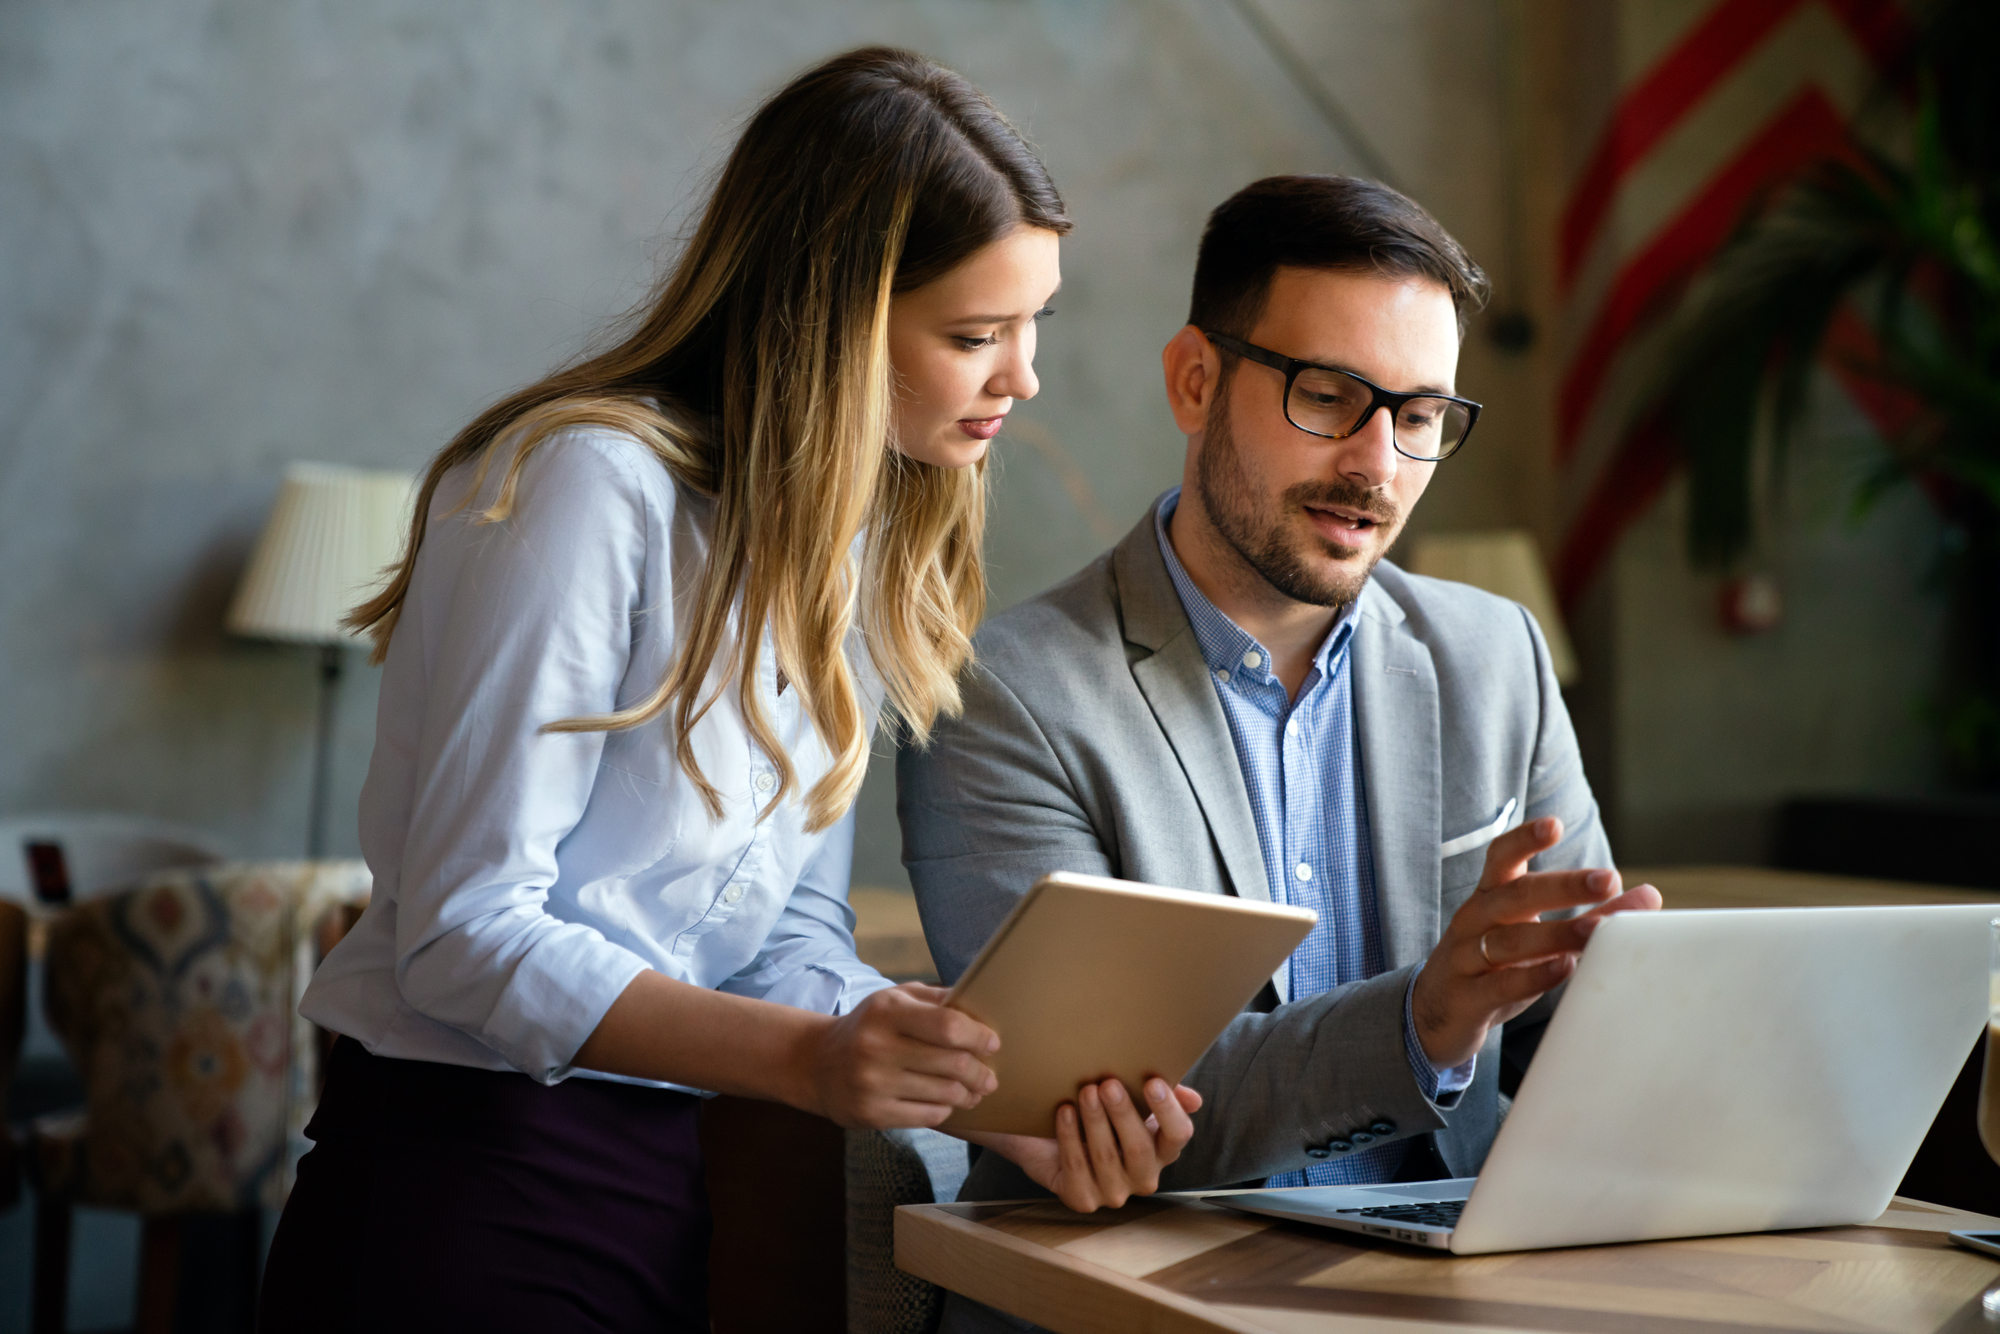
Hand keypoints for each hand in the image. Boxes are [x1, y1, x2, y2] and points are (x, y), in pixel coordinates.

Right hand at [801, 983, 999, 1129]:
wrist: (817, 1063)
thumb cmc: (870, 1027)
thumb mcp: (895, 999)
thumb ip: (935, 999)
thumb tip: (980, 1005)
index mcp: (887, 1011)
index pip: (947, 1025)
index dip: (978, 1036)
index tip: (992, 1043)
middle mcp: (877, 1046)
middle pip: (952, 1063)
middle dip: (981, 1072)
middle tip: (990, 1077)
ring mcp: (872, 1083)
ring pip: (944, 1093)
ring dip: (968, 1094)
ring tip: (975, 1092)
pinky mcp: (871, 1113)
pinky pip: (928, 1115)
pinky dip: (945, 1109)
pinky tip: (947, 1103)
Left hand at [966, 1077, 1202, 1212]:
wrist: (1049, 1138)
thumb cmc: (1098, 1114)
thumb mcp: (1131, 1100)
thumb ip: (1163, 1094)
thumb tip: (1194, 1100)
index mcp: (1161, 1151)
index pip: (1178, 1136)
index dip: (1168, 1111)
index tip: (1152, 1082)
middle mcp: (1142, 1177)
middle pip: (1140, 1148)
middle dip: (1123, 1114)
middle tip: (1108, 1084)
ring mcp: (1113, 1193)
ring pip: (1106, 1157)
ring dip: (1094, 1120)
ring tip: (1085, 1091)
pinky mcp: (1082, 1199)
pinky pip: (1076, 1166)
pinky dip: (1070, 1136)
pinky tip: (1065, 1111)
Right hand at [1412, 817, 1660, 1068]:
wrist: (1433, 1014)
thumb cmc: (1494, 966)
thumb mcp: (1536, 936)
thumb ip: (1591, 915)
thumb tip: (1648, 896)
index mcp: (1490, 897)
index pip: (1501, 857)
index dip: (1524, 840)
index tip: (1554, 825)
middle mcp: (1474, 920)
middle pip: (1515, 895)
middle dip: (1563, 886)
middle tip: (1608, 880)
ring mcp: (1465, 958)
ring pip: (1510, 941)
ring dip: (1557, 933)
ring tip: (1597, 929)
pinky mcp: (1466, 996)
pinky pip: (1500, 983)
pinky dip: (1532, 976)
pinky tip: (1564, 968)